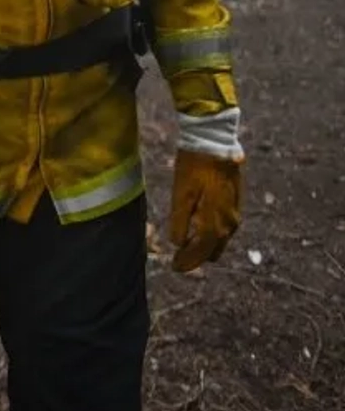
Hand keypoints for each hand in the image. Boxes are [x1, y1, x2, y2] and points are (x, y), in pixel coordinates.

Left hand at [170, 149, 242, 272]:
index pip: (200, 252)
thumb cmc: (194, 168)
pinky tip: (198, 230)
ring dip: (204, 246)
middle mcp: (229, 224)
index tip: (174, 267)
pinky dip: (211, 234)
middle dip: (195, 257)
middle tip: (177, 260)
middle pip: (212, 251)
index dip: (186, 262)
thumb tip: (178, 244)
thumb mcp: (181, 194)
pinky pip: (224, 228)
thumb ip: (180, 222)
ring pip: (219, 241)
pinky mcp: (236, 205)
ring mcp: (235, 215)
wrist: (215, 143)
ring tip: (185, 247)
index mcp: (215, 223)